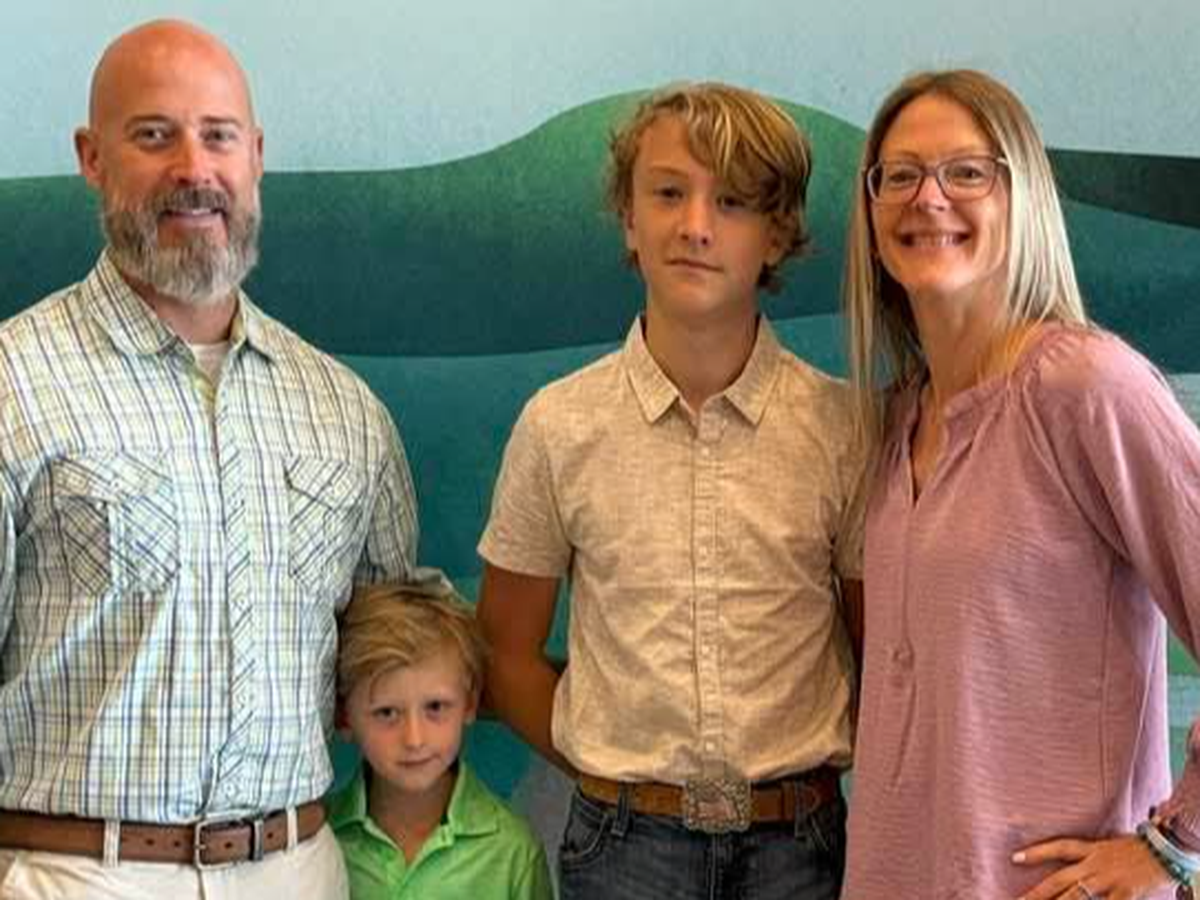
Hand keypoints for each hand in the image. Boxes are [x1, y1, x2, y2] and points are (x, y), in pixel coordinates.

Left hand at [1012, 834, 1174, 899]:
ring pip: (1076, 897)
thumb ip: (1090, 853)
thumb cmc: (1138, 848)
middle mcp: (1095, 865)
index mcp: (1092, 850)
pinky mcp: (1125, 895)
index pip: (1058, 848)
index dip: (1036, 852)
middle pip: (1060, 880)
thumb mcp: (1109, 845)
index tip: (1014, 857)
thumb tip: (1072, 859)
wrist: (1167, 850)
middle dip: (1038, 893)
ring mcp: (1109, 882)